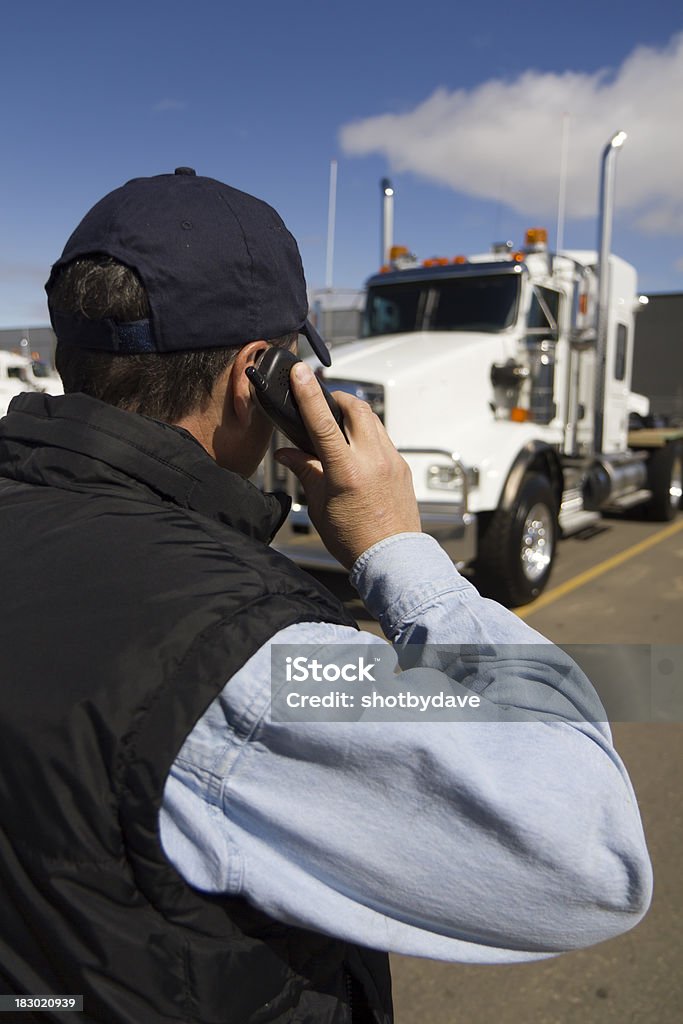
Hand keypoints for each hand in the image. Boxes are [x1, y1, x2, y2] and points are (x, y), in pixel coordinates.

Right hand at [274, 362, 420, 569]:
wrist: (392, 558)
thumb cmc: (353, 539)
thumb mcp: (320, 506)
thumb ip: (305, 471)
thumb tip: (285, 453)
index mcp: (347, 472)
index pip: (322, 422)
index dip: (308, 393)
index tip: (300, 372)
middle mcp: (373, 460)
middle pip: (356, 408)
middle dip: (337, 398)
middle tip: (322, 401)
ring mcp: (392, 461)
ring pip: (373, 419)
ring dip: (354, 413)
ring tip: (338, 424)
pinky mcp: (402, 466)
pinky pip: (383, 437)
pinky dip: (367, 433)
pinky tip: (356, 448)